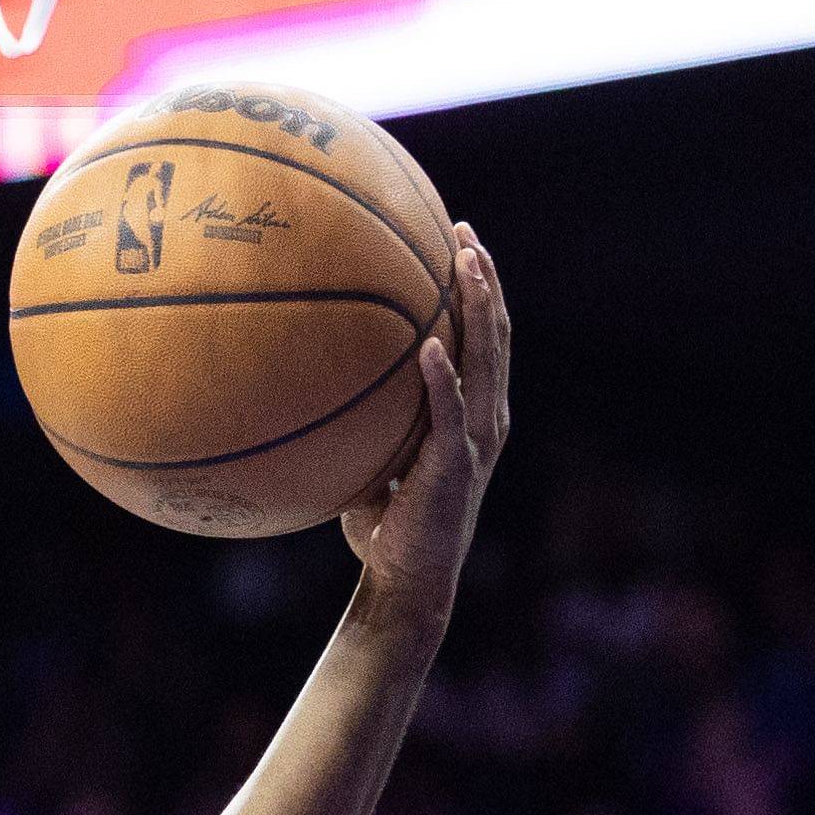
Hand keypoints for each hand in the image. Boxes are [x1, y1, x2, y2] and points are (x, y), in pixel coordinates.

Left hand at [343, 223, 512, 622]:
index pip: (484, 341)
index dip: (480, 292)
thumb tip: (319, 392)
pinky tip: (429, 345)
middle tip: (464, 233)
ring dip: (476, 309)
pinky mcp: (454, 465)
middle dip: (483, 280)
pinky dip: (441, 378)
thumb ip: (368, 426)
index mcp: (475, 415)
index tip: (460, 245)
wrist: (406, 581)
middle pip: (495, 335)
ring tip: (464, 263)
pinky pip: (448, 413)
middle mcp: (486, 419)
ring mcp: (476, 441)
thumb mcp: (378, 463)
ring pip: (485, 360)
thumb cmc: (388, 528)